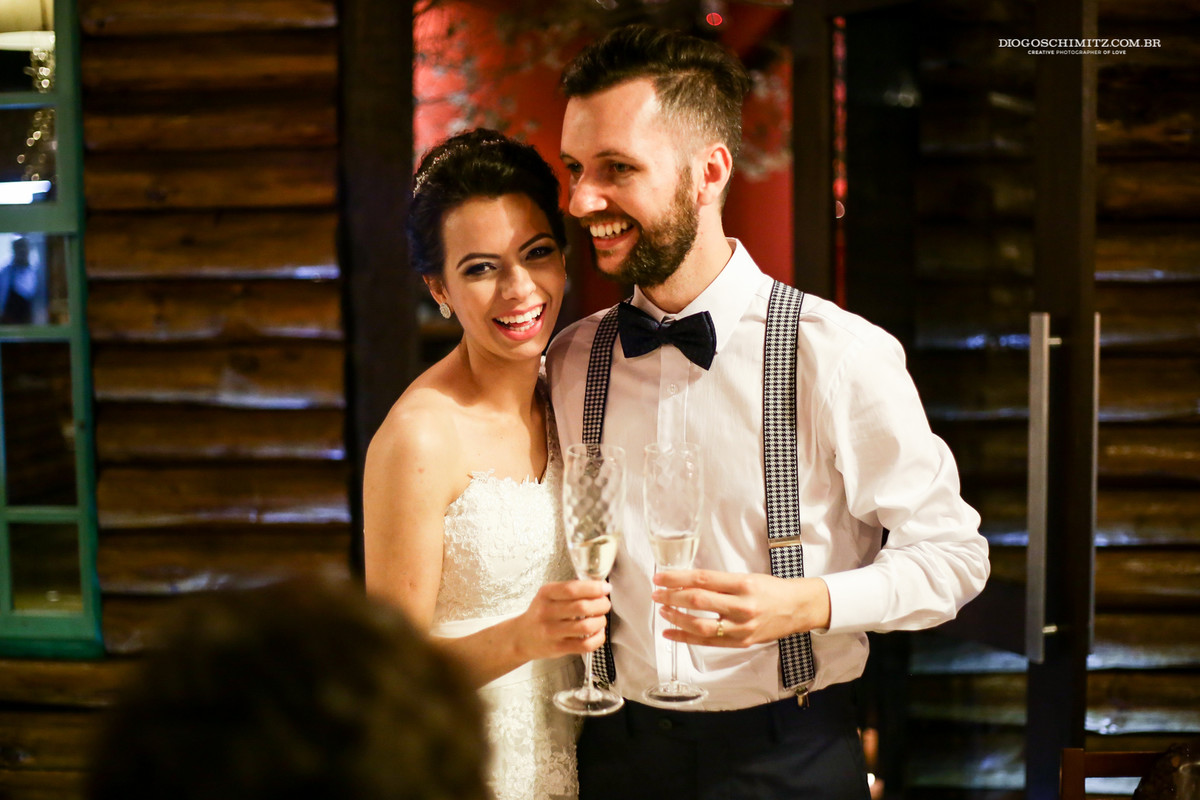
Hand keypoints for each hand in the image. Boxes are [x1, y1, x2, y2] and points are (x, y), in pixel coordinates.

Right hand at [515, 580, 610, 660]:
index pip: (572, 589)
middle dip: (601, 604)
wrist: (523, 637)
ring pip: (586, 627)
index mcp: (546, 594)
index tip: (605, 588)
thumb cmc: (541, 613)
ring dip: (601, 621)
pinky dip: (598, 638)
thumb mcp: (549, 595)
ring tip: (601, 618)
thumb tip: (599, 588)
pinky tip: (597, 633)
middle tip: (605, 603)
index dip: (593, 588)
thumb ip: (570, 590)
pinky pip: (585, 645)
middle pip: (582, 607)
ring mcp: (552, 632)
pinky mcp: (558, 648)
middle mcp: (547, 612)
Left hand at [650, 570, 830, 647]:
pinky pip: (709, 642)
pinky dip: (686, 637)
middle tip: (657, 593)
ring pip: (701, 625)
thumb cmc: (771, 589)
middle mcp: (743, 607)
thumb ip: (719, 582)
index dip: (677, 578)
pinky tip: (671, 632)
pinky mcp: (742, 643)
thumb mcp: (747, 577)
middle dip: (672, 597)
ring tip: (663, 611)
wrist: (797, 608)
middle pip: (699, 602)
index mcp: (744, 585)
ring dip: (677, 618)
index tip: (661, 577)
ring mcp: (742, 628)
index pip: (703, 580)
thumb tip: (685, 582)